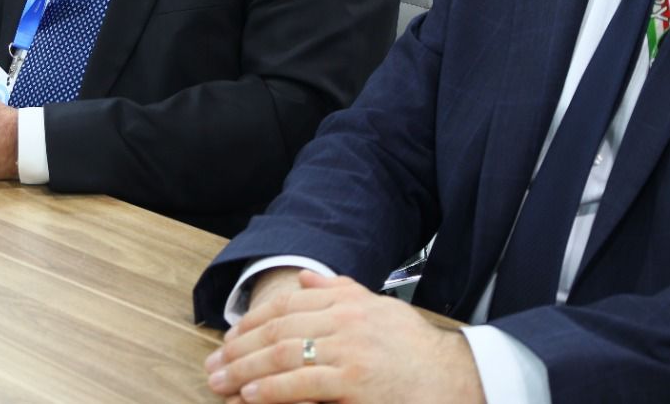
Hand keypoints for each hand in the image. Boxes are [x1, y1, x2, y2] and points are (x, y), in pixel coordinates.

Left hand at [204, 269, 482, 403]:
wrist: (455, 379)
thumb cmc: (415, 350)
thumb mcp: (379, 309)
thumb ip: (340, 290)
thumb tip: (304, 277)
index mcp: (348, 300)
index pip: (286, 304)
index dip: (252, 321)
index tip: (229, 339)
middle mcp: (346, 319)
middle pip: (278, 329)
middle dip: (240, 348)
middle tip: (214, 365)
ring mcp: (350, 350)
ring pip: (283, 355)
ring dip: (246, 370)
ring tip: (221, 382)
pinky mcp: (354, 382)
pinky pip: (302, 384)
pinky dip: (271, 390)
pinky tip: (250, 396)